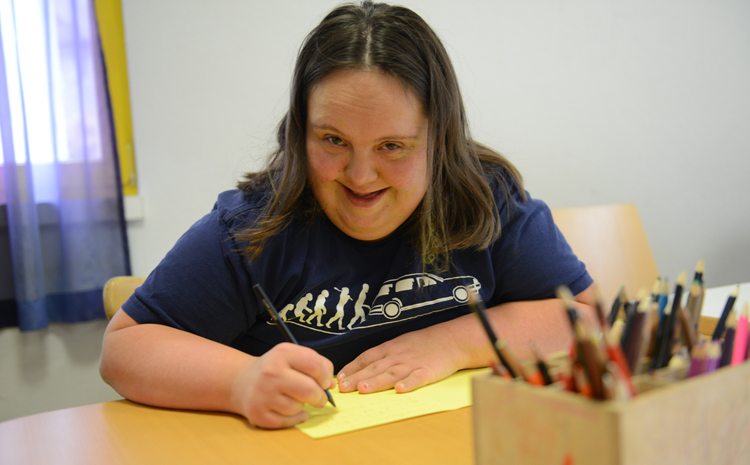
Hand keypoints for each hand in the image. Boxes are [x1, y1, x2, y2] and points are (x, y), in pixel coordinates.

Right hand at [230, 343, 334, 428]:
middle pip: (309, 390)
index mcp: (282, 354)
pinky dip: (294, 418)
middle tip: (319, 397)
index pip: (314, 365)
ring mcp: (263, 394)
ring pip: (298, 407)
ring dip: (302, 406)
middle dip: (320, 397)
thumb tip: (331, 384)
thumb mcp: (292, 356)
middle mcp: (271, 372)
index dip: (326, 376)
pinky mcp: (258, 414)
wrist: (241, 382)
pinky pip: (288, 421)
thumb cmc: (274, 369)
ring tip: (294, 399)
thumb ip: (316, 363)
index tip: (326, 382)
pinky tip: (291, 411)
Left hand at [336, 323, 466, 393]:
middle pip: (375, 367)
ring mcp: (413, 363)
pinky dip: (409, 384)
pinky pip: (417, 378)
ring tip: (364, 389)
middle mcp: (398, 355)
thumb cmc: (422, 344)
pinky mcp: (428, 372)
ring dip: (377, 381)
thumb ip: (382, 356)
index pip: (366, 358)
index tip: (339, 378)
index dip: (352, 368)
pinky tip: (400, 390)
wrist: (450, 340)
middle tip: (343, 388)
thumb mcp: (399, 344)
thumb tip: (361, 368)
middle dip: (358, 378)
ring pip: (392, 373)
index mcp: (390, 348)